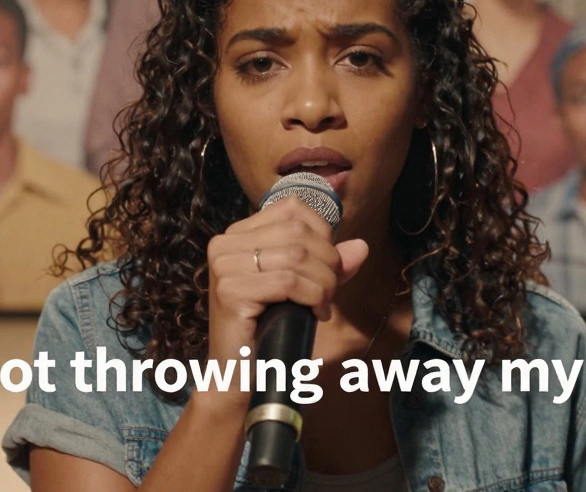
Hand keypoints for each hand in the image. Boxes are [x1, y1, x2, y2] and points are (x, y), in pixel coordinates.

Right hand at [204, 196, 368, 386]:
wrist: (239, 377)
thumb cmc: (269, 330)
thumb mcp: (303, 289)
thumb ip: (328, 265)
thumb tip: (361, 246)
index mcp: (238, 234)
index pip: (292, 208)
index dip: (323, 234)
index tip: (328, 267)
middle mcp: (225, 244)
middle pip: (298, 230)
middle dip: (327, 262)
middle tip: (329, 294)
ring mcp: (224, 266)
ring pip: (297, 256)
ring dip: (324, 284)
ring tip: (322, 307)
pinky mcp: (230, 291)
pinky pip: (288, 281)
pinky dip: (313, 297)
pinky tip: (314, 315)